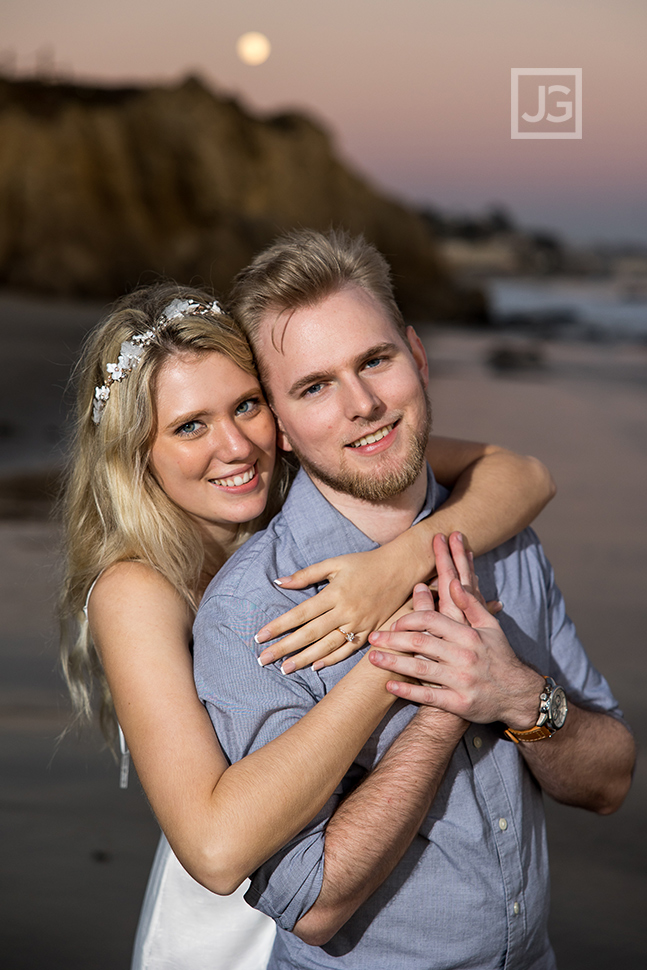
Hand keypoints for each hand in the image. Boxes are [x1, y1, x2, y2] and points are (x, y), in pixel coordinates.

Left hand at [254, 545, 422, 672]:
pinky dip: (332, 659)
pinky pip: (349, 650)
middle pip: (309, 633)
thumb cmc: (365, 563)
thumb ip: (306, 574)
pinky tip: (315, 666)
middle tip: (263, 659)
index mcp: (334, 593)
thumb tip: (279, 582)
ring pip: (327, 646)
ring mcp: (359, 624)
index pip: (300, 614)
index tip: (260, 636)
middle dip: (285, 647)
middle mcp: (345, 611)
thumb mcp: (335, 563)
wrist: (401, 569)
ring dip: (304, 658)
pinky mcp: (370, 632)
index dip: (279, 626)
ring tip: (285, 668)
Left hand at [368, 534, 543, 727]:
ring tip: (373, 659)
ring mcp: (461, 681)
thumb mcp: (490, 627)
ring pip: (421, 670)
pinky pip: (429, 697)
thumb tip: (453, 581)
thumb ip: (471, 603)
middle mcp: (464, 657)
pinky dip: (408, 692)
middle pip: (421, 644)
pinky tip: (389, 686)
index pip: (432, 620)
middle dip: (393, 640)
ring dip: (394, 663)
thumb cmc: (499, 657)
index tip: (393, 623)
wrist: (518, 695)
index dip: (409, 619)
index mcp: (469, 635)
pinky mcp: (459, 704)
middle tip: (372, 638)